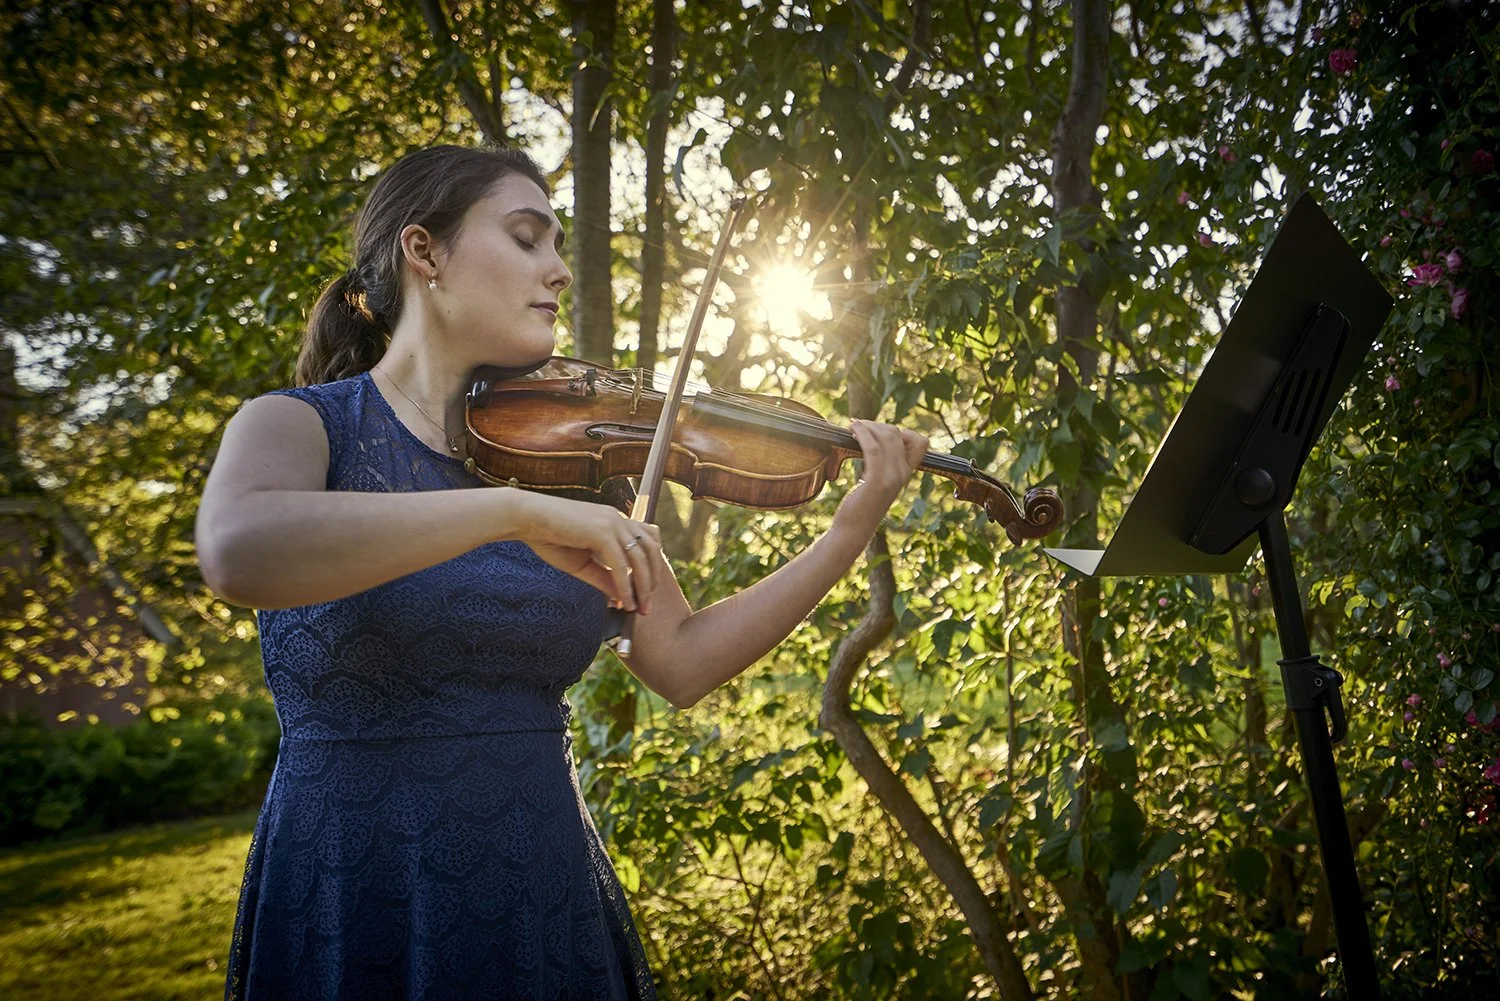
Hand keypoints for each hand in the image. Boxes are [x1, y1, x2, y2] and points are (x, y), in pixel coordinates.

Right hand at [507, 491, 663, 612]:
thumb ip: (604, 577)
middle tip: (647, 607)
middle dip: (652, 581)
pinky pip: (621, 564)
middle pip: (651, 550)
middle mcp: (618, 519)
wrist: (525, 518)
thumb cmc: (548, 537)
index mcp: (614, 521)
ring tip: (639, 608)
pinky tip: (625, 603)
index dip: (650, 569)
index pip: (646, 543)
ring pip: (640, 558)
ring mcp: (612, 523)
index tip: (643, 595)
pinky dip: (625, 586)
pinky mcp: (602, 532)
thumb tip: (622, 597)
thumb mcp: (582, 563)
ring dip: (643, 586)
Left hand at [835, 419, 928, 537]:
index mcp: (905, 474)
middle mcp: (903, 474)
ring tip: (853, 425)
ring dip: (867, 426)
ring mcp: (892, 477)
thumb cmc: (860, 508)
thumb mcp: (876, 484)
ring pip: (885, 437)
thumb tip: (871, 444)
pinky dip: (862, 433)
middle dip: (877, 425)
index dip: (903, 431)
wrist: (853, 531)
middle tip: (860, 426)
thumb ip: (880, 467)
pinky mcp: (876, 481)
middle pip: (898, 434)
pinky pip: (871, 447)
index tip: (881, 432)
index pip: (920, 443)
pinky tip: (852, 429)